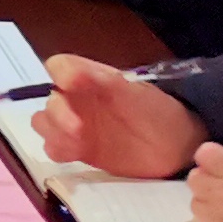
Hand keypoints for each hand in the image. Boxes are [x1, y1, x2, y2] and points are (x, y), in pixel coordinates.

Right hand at [32, 56, 209, 176]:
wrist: (178, 147)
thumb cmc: (157, 112)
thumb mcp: (134, 93)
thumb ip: (102, 81)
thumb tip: (69, 73)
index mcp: (90, 78)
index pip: (59, 67)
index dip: (58, 74)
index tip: (69, 86)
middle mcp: (78, 100)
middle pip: (49, 100)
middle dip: (57, 113)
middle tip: (77, 128)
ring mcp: (76, 126)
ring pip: (45, 124)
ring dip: (53, 131)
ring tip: (76, 143)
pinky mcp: (79, 150)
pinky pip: (54, 148)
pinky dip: (58, 150)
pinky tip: (75, 154)